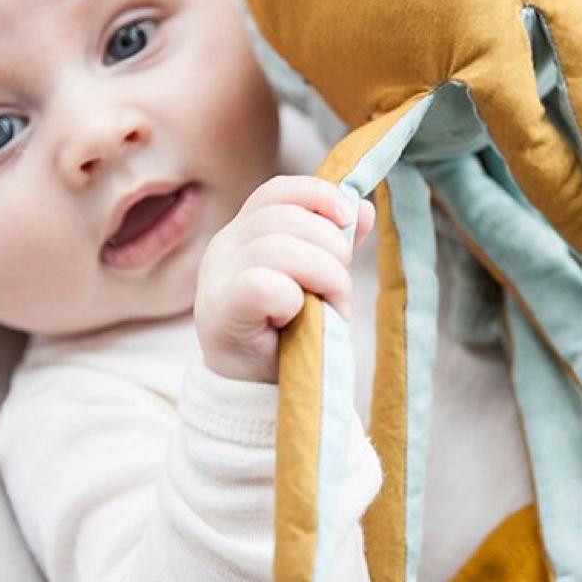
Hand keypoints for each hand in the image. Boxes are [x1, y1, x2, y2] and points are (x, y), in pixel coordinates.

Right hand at [194, 175, 374, 383]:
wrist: (254, 390)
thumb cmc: (286, 331)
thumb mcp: (315, 280)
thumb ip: (334, 244)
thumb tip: (365, 209)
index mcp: (245, 230)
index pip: (278, 191)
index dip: (318, 195)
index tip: (349, 218)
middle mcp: (225, 245)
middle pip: (287, 218)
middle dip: (331, 248)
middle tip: (341, 289)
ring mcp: (217, 276)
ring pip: (281, 247)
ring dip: (324, 276)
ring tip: (333, 307)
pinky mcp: (219, 309)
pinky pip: (264, 284)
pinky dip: (294, 299)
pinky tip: (296, 318)